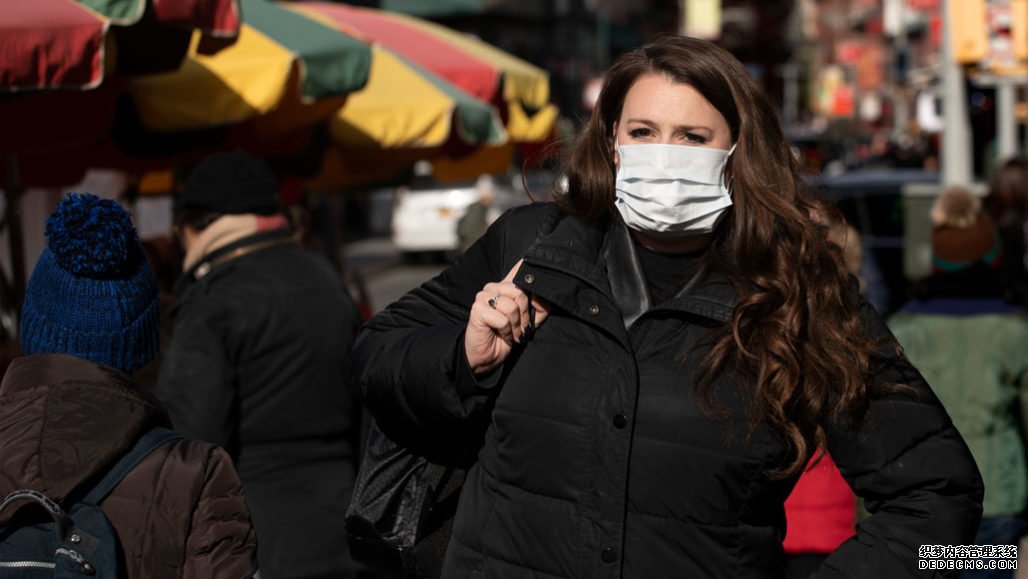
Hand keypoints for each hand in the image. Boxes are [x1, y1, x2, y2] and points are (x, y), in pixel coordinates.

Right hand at [465, 259, 549, 374]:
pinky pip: (502, 319)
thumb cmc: (506, 338)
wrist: (487, 358)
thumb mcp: (526, 321)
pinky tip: (502, 335)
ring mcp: (483, 297)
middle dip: (525, 315)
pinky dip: (506, 332)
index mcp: (505, 287)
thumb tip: (547, 297)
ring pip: (511, 306)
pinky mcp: (477, 309)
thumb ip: (536, 306)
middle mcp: (493, 288)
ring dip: (516, 326)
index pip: (518, 269)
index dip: (528, 266)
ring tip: (512, 333)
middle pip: (519, 292)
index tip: (537, 263)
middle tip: (522, 328)